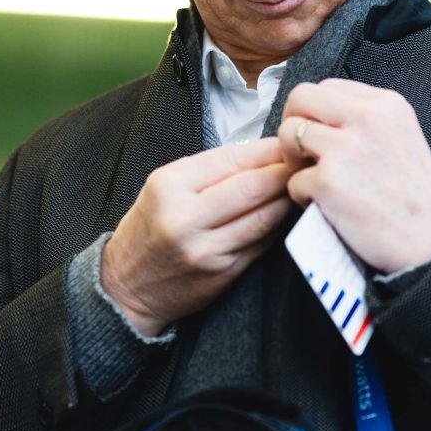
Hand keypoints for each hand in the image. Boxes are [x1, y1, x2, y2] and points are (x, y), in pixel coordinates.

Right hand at [101, 138, 292, 335]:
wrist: (126, 286)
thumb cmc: (148, 229)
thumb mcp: (164, 187)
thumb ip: (210, 171)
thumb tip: (262, 153)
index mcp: (170, 185)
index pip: (233, 158)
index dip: (268, 150)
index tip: (287, 143)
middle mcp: (186, 217)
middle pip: (254, 186)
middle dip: (285, 171)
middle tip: (304, 162)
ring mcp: (206, 249)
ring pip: (264, 216)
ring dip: (288, 198)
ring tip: (300, 186)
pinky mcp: (222, 273)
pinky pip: (262, 243)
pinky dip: (278, 225)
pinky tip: (286, 214)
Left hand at [278, 79, 430, 273]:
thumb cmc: (414, 196)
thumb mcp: (401, 135)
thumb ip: (365, 119)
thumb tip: (318, 116)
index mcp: (385, 105)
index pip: (326, 87)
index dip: (314, 113)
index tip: (320, 136)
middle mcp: (366, 118)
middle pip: (299, 99)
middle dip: (293, 125)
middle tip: (302, 154)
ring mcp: (345, 149)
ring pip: (288, 134)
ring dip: (292, 160)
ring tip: (313, 180)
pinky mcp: (329, 182)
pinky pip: (292, 180)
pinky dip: (302, 198)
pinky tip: (326, 207)